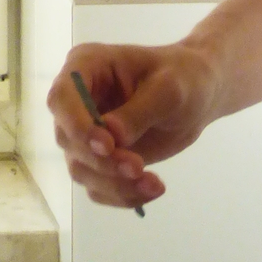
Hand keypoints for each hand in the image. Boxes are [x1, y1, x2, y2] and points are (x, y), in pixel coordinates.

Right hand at [47, 42, 219, 208]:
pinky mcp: (100, 159)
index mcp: (86, 66)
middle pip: (68, 139)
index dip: (77, 125)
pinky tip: (152, 189)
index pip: (61, 98)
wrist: (199, 96)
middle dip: (102, 161)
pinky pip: (98, 186)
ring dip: (114, 184)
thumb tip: (112, 136)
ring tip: (154, 185)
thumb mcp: (169, 90)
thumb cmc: (184, 78)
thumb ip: (139, 111)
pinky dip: (122, 195)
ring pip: (81, 169)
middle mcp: (78, 101)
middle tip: (138, 168)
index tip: (107, 145)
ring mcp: (86, 132)